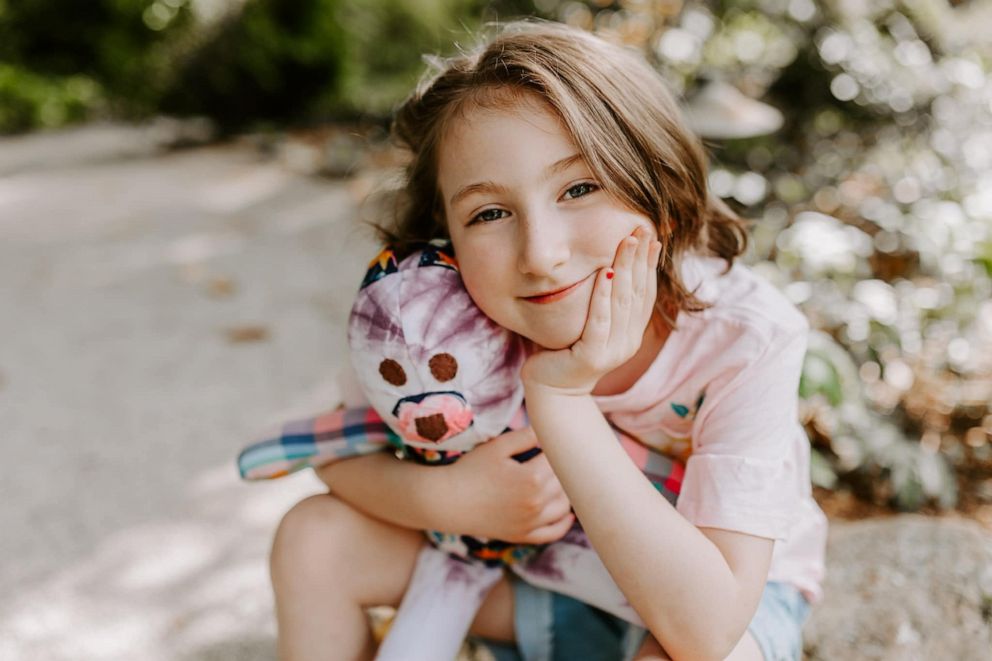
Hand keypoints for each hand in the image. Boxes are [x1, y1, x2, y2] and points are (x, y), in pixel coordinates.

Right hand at [443, 427, 574, 543]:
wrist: (448, 502)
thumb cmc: (470, 470)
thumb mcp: (497, 446)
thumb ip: (526, 436)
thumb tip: (547, 431)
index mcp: (532, 479)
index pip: (558, 461)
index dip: (558, 450)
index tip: (556, 443)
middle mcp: (536, 503)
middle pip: (564, 483)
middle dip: (564, 469)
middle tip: (560, 458)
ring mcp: (530, 522)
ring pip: (563, 507)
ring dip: (566, 492)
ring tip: (562, 480)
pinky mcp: (522, 535)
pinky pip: (552, 533)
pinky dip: (564, 524)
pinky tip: (568, 514)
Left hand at [522, 226, 661, 394]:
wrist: (550, 389)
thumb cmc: (566, 351)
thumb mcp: (591, 323)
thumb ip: (605, 302)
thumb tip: (611, 264)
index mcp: (631, 333)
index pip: (646, 293)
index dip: (650, 265)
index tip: (653, 237)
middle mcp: (628, 342)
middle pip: (637, 293)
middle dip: (640, 258)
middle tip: (642, 228)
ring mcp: (613, 351)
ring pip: (623, 302)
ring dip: (626, 269)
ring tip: (628, 241)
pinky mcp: (593, 357)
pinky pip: (600, 320)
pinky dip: (603, 295)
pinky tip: (606, 273)